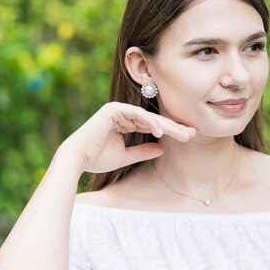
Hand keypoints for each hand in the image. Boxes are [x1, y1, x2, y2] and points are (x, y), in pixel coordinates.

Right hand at [59, 102, 195, 173]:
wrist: (77, 159)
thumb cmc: (97, 159)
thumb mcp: (126, 156)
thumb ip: (143, 151)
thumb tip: (163, 149)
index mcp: (125, 122)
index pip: (153, 125)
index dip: (171, 131)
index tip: (188, 137)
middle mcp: (123, 113)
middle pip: (154, 119)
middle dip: (174, 127)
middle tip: (192, 133)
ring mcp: (118, 110)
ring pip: (149, 117)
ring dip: (167, 125)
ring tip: (183, 134)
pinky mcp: (114, 109)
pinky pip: (137, 114)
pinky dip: (150, 122)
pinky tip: (163, 131)